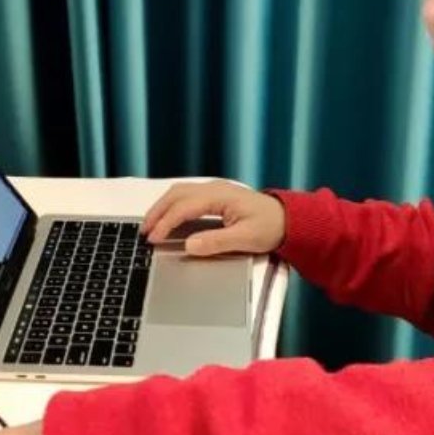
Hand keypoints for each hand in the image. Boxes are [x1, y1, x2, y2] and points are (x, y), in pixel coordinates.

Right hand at [141, 180, 286, 256]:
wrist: (289, 219)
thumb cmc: (271, 227)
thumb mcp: (246, 239)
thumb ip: (217, 242)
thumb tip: (189, 246)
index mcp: (220, 196)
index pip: (184, 207)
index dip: (166, 222)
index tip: (153, 238)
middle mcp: (214, 188)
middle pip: (176, 194)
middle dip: (157, 212)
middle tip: (144, 231)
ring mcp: (215, 190)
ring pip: (180, 192)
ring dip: (162, 207)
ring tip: (150, 225)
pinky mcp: (216, 196)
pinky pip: (187, 196)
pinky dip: (172, 205)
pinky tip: (168, 218)